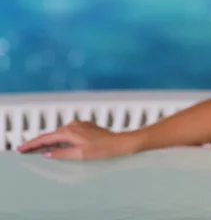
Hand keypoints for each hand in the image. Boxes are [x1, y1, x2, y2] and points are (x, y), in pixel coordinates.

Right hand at [17, 121, 138, 159]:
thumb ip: (62, 153)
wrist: (119, 142)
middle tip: (27, 150)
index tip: (22, 149)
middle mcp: (73, 125)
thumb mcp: (80, 154)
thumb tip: (47, 153)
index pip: (46, 138)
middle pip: (51, 135)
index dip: (32, 144)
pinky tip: (60, 144)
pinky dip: (61, 138)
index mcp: (69, 132)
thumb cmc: (102, 149)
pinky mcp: (86, 126)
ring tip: (41, 148)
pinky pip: (69, 132)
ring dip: (51, 140)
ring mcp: (80, 125)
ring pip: (60, 133)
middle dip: (39, 142)